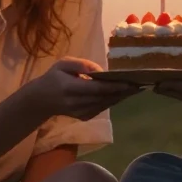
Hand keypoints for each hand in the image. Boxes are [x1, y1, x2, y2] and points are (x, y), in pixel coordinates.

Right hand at [23, 57, 143, 120]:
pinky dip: (113, 101)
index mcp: (69, 88)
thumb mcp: (63, 64)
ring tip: (136, 88)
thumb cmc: (53, 78)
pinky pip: (102, 108)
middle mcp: (76, 104)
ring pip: (105, 105)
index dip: (114, 87)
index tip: (130, 83)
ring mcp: (80, 113)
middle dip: (123, 92)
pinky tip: (123, 94)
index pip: (96, 89)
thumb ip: (82, 65)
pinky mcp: (84, 118)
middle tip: (140, 84)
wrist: (41, 100)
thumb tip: (102, 71)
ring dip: (121, 97)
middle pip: (104, 98)